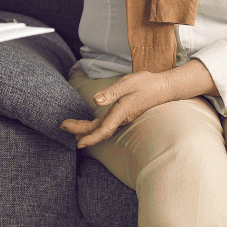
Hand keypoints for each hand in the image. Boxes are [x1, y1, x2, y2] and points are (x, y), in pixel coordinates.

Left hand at [61, 60, 217, 148]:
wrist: (164, 87)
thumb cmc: (147, 84)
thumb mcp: (128, 83)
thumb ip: (112, 92)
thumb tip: (96, 100)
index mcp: (121, 112)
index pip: (103, 129)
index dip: (90, 137)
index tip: (78, 143)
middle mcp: (121, 119)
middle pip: (98, 130)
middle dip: (79, 130)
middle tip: (62, 126)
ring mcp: (122, 118)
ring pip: (101, 128)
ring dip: (85, 129)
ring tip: (70, 128)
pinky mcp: (123, 115)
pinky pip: (106, 124)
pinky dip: (94, 126)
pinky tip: (88, 126)